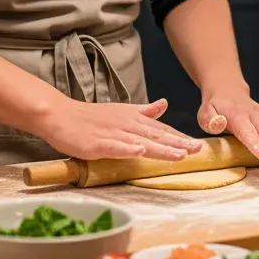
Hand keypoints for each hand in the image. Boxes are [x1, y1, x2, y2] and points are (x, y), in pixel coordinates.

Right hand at [36, 96, 203, 161]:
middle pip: (155, 135)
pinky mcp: (96, 143)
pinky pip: (113, 146)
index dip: (179, 137)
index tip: (198, 145)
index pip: (160, 129)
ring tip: (179, 154)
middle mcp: (126, 124)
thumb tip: (164, 104)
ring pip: (140, 142)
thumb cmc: (90, 117)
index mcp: (133, 118)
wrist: (60, 115)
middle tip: (197, 149)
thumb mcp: (121, 110)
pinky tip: (139, 151)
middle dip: (177, 143)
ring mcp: (111, 133)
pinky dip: (126, 148)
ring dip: (160, 148)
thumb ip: (144, 111)